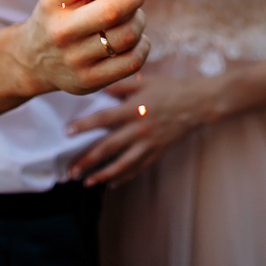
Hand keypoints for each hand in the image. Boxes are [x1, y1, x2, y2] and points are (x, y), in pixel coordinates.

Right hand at [12, 0, 149, 97]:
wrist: (32, 60)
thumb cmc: (60, 15)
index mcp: (53, 0)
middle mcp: (61, 31)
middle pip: (114, 9)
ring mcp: (75, 59)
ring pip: (128, 34)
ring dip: (139, 19)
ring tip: (132, 16)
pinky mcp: (90, 81)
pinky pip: (133, 60)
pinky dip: (142, 44)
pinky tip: (133, 38)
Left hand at [66, 74, 211, 186]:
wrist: (198, 103)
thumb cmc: (171, 88)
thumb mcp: (145, 82)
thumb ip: (121, 86)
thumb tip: (99, 86)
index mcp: (133, 109)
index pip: (103, 118)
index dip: (84, 125)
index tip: (67, 132)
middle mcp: (139, 129)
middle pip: (108, 147)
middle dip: (87, 160)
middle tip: (70, 171)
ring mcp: (149, 143)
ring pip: (122, 164)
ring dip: (103, 175)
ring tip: (87, 182)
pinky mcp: (157, 152)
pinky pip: (138, 168)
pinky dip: (124, 177)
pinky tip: (111, 183)